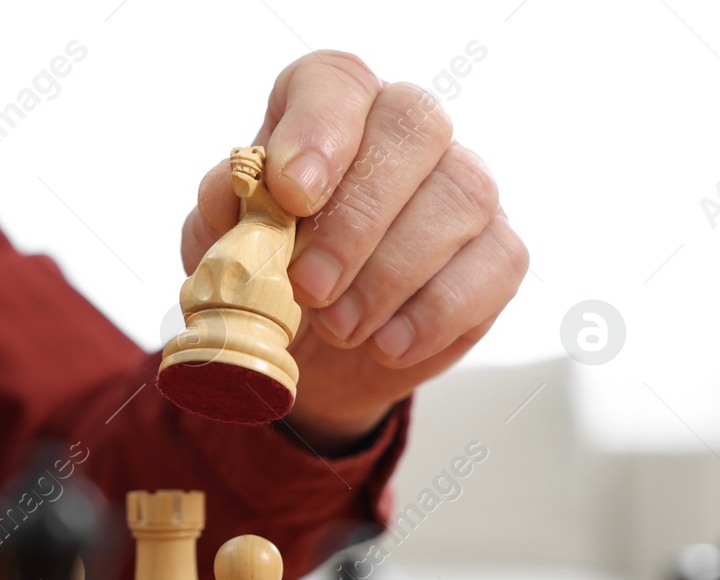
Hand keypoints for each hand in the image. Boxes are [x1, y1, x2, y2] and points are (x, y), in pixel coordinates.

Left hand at [179, 51, 528, 452]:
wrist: (308, 356)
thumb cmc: (264, 280)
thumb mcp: (222, 247)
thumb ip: (225, 210)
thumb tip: (237, 188)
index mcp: (329, 114)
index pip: (336, 83)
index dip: (319, 128)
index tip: (293, 194)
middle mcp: (406, 134)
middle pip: (413, 128)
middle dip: (357, 219)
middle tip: (309, 288)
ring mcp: (461, 187)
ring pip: (461, 196)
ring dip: (392, 274)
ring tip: (339, 329)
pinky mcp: (496, 252)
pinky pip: (495, 264)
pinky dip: (436, 314)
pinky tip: (387, 346)